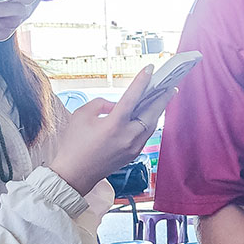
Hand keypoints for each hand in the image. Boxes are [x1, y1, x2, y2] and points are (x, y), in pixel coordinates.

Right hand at [49, 66, 175, 195]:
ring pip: (152, 125)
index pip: (132, 98)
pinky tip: (150, 114)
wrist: (74, 174)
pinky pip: (147, 134)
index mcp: (114, 126)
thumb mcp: (81, 116)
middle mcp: (128, 137)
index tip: (149, 69)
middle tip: (170, 84)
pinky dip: (149, 122)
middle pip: (152, 113)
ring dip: (157, 110)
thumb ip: (101, 104)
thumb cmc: (74, 144)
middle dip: (162, 97)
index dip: (141, 82)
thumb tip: (116, 105)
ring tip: (163, 96)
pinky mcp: (134, 154)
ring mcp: (133, 147)